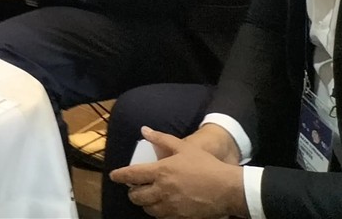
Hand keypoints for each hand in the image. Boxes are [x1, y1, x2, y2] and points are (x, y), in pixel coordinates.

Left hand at [109, 128, 248, 218]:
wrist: (228, 189)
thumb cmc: (205, 166)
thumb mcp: (183, 147)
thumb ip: (161, 139)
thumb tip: (144, 130)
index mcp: (160, 171)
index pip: (131, 175)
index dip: (119, 176)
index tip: (114, 176)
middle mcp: (162, 190)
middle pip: (137, 196)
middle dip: (132, 193)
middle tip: (134, 188)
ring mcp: (171, 206)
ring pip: (148, 209)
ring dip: (145, 203)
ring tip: (148, 197)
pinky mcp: (181, 217)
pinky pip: (162, 218)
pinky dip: (158, 213)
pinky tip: (162, 207)